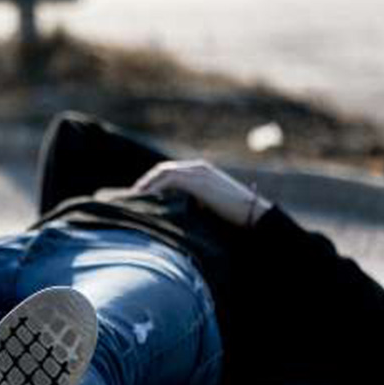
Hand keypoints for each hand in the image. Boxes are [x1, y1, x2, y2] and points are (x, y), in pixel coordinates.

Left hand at [131, 160, 272, 226]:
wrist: (253, 216)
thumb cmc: (232, 216)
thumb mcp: (206, 206)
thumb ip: (190, 203)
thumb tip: (171, 213)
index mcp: (200, 172)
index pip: (169, 172)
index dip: (152, 182)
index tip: (138, 196)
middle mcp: (198, 168)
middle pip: (163, 169)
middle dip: (146, 181)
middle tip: (130, 196)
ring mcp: (199, 172)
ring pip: (164, 172)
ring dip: (147, 184)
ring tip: (134, 198)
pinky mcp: (199, 181)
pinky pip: (170, 179)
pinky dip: (156, 187)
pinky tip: (146, 198)